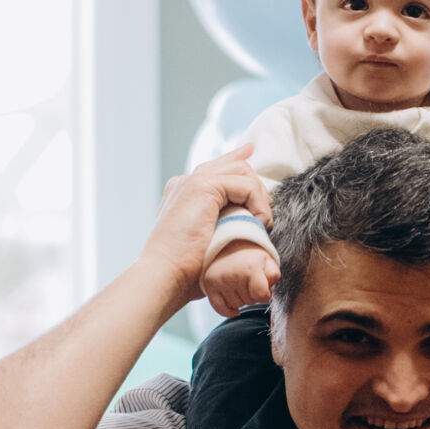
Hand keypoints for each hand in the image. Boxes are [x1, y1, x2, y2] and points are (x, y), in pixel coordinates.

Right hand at [141, 148, 274, 310]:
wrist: (165, 276)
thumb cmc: (185, 272)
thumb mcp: (205, 243)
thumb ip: (219, 226)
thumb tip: (244, 225)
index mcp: (182, 192)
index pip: (216, 168)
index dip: (237, 159)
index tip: (250, 152)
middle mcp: (185, 182)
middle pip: (233, 165)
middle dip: (256, 187)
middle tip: (264, 216)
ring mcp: (192, 182)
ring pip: (241, 171)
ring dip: (259, 197)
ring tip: (260, 224)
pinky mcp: (202, 187)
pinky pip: (245, 185)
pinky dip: (258, 204)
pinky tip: (257, 224)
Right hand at [204, 242, 279, 316]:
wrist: (229, 247)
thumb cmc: (251, 259)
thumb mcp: (268, 262)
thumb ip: (273, 276)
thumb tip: (266, 291)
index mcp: (250, 268)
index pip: (261, 295)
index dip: (265, 294)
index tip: (263, 287)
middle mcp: (233, 275)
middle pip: (250, 302)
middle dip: (252, 296)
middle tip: (249, 283)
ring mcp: (220, 281)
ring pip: (236, 305)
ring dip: (241, 300)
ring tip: (240, 286)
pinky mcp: (209, 286)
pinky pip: (220, 309)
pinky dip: (228, 311)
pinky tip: (234, 307)